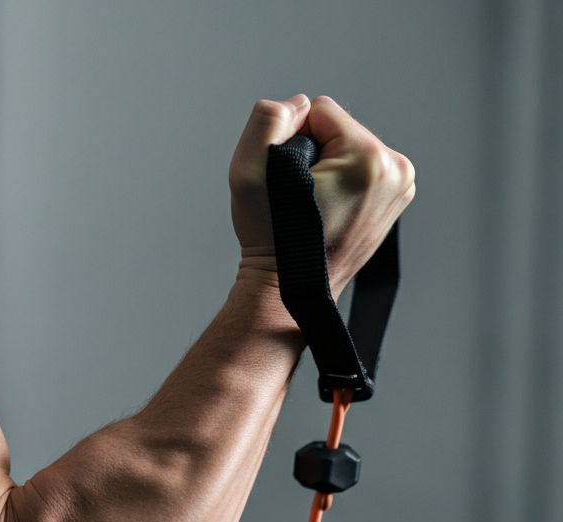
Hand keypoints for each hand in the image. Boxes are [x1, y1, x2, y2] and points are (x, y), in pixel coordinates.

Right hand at [229, 94, 414, 295]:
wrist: (288, 289)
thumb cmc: (271, 241)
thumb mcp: (248, 172)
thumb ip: (268, 119)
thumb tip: (298, 106)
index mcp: (368, 160)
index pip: (320, 110)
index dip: (293, 140)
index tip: (289, 180)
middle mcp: (394, 171)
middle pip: (340, 129)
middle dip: (314, 155)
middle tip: (299, 198)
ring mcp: (400, 188)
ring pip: (349, 148)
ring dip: (327, 169)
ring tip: (312, 206)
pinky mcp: (395, 200)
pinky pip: (361, 169)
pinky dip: (341, 183)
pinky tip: (326, 210)